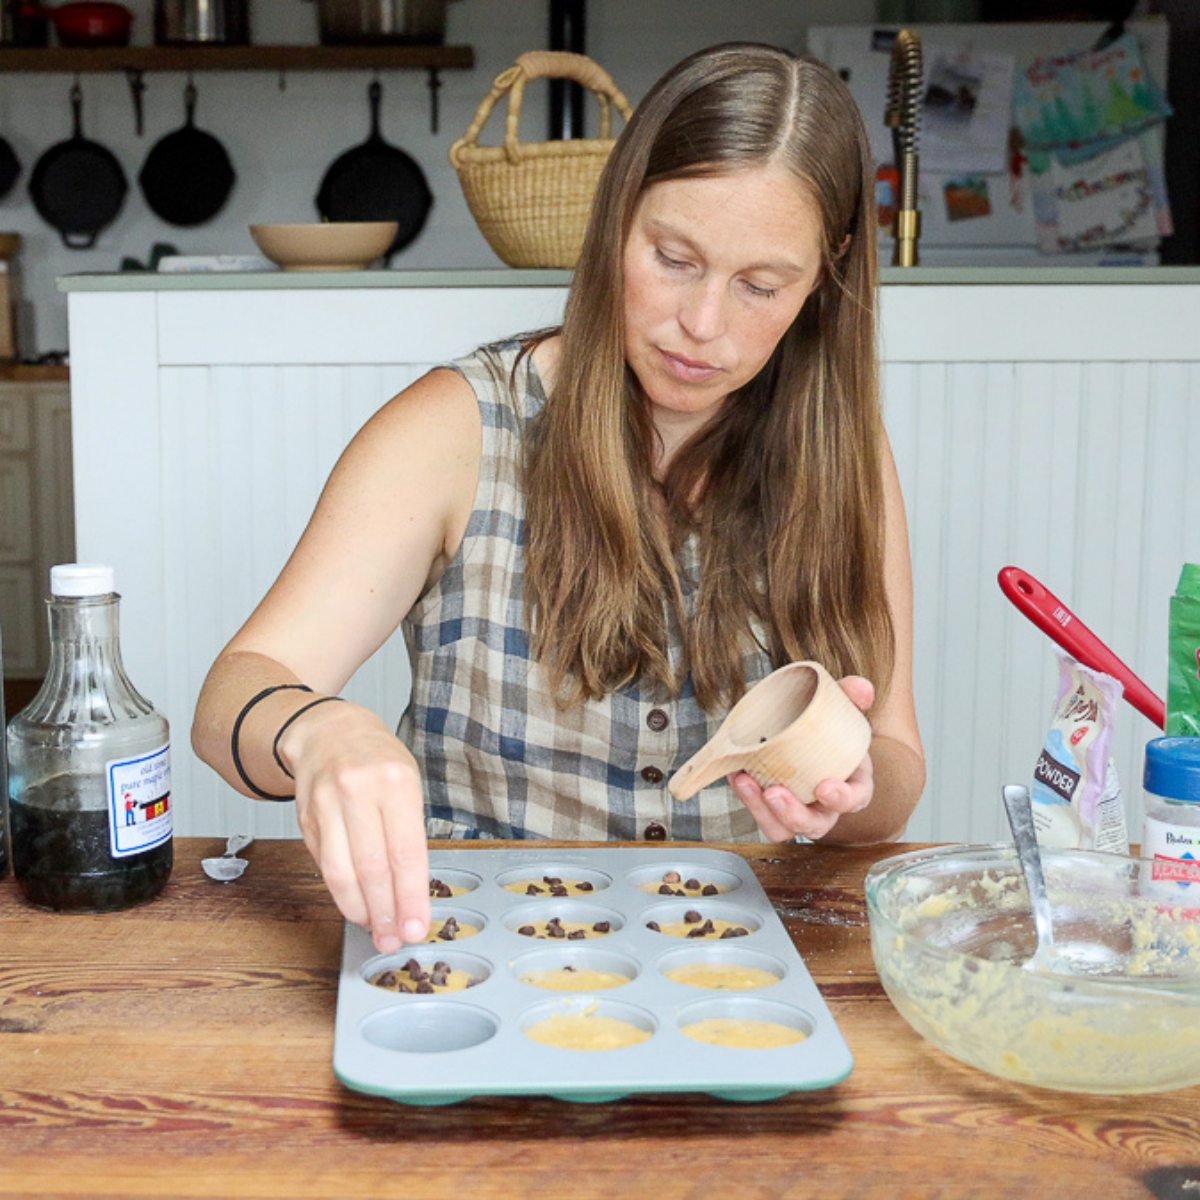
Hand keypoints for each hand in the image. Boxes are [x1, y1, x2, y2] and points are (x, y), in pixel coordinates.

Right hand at [279, 700, 430, 952]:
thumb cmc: (378, 760)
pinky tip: (356, 905)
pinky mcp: (304, 818)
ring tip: (376, 930)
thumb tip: (411, 893)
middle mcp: (358, 790)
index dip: (411, 896)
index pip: (405, 852)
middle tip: (396, 938)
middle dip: (386, 912)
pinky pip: (324, 865)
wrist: (328, 731)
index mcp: (395, 781)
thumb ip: (408, 832)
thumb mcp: (407, 782)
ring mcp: (326, 804)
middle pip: (373, 867)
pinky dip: (341, 892)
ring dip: (360, 910)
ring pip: (342, 873)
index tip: (418, 926)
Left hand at [730, 675, 874, 841]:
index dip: (843, 799)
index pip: (856, 799)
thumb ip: (852, 696)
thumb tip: (860, 686)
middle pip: (814, 825)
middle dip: (793, 813)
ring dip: (761, 810)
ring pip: (781, 827)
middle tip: (774, 792)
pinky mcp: (771, 808)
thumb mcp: (843, 710)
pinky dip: (745, 796)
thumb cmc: (830, 729)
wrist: (809, 734)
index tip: (825, 787)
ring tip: (745, 780)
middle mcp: (825, 806)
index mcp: (851, 784)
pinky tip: (735, 773)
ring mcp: (797, 810)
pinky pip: (759, 813)